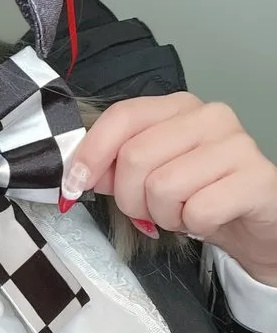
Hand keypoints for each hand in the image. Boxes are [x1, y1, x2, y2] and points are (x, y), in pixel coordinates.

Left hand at [61, 93, 276, 283]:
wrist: (255, 223)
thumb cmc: (200, 194)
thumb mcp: (148, 177)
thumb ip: (113, 167)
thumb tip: (78, 171)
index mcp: (177, 106)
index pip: (122, 116)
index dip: (91, 153)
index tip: (75, 184)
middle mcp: (208, 115)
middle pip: (135, 156)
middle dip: (130, 197)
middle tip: (148, 210)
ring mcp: (236, 143)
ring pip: (163, 186)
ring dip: (164, 215)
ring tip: (183, 212)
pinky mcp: (257, 178)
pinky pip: (197, 210)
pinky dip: (193, 226)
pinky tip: (208, 219)